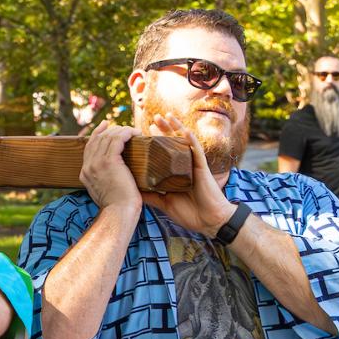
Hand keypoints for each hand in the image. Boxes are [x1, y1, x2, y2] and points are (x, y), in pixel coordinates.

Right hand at [78, 122, 142, 214]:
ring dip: (122, 131)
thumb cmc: (118, 208)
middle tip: (124, 127)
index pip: (89, 146)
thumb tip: (115, 176)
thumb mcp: (105, 193)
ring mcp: (96, 163)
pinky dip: (126, 133)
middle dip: (111, 130)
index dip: (97, 133)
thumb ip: (105, 181)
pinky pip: (117, 139)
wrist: (118, 213)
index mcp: (85, 173)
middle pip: (97, 139)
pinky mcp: (109, 162)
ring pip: (107, 137)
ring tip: (134, 131)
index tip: (105, 125)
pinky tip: (135, 133)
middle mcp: (88, 166)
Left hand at [141, 111, 234, 234]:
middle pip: (171, 143)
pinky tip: (184, 130)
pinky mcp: (201, 168)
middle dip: (162, 130)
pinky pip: (196, 151)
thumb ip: (150, 195)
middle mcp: (183, 165)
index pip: (161, 153)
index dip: (152, 143)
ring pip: (183, 141)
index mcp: (173, 173)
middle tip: (151, 119)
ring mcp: (192, 165)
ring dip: (175, 128)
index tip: (139, 134)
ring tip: (165, 116)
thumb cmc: (189, 212)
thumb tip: (131, 191)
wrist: (208, 222)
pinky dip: (190, 140)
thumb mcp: (163, 202)